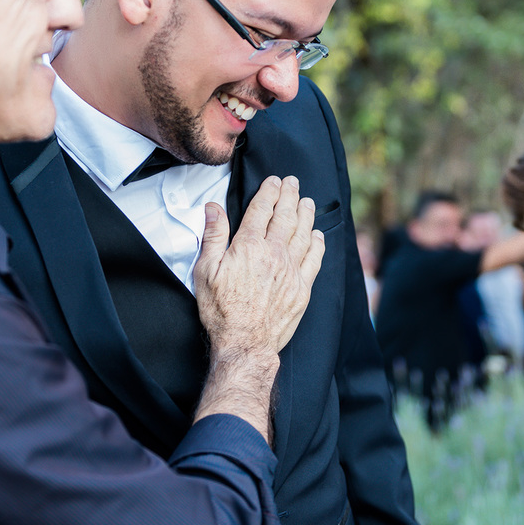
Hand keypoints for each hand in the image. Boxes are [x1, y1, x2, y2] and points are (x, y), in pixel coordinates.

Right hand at [194, 175, 324, 355]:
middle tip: (293, 182)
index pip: (262, 209)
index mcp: (249, 246)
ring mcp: (291, 270)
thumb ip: (213, 236)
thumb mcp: (205, 271)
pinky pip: (314, 259)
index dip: (269, 192)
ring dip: (306, 214)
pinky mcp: (302, 288)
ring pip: (303, 234)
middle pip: (286, 216)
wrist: (245, 343)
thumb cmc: (221, 310)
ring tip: (308, 201)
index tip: (273, 181)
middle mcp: (274, 253)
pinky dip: (318, 244)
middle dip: (290, 195)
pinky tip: (318, 235)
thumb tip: (212, 208)